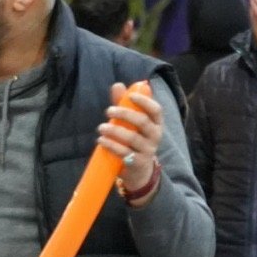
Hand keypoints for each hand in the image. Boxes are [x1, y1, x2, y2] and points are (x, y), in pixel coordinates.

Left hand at [97, 82, 163, 201]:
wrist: (139, 171)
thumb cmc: (135, 140)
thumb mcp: (131, 123)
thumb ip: (124, 104)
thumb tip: (118, 85)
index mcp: (156, 124)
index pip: (156, 110)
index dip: (145, 102)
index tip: (130, 96)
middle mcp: (155, 136)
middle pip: (142, 122)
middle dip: (125, 114)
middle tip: (108, 110)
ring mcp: (148, 150)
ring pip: (132, 138)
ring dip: (114, 131)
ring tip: (101, 128)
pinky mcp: (138, 163)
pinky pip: (124, 153)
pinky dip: (111, 145)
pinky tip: (101, 140)